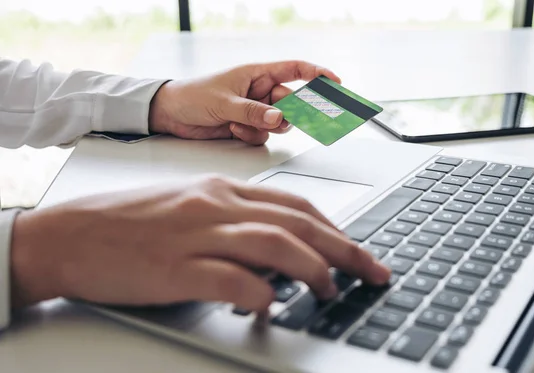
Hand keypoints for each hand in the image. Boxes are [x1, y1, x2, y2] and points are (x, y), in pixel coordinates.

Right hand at [11, 176, 388, 311]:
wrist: (69, 234)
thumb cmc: (128, 222)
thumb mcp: (189, 207)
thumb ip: (232, 220)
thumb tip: (276, 247)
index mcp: (221, 190)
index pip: (294, 204)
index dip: (334, 227)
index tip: (356, 248)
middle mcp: (216, 206)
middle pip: (298, 223)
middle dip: (345, 248)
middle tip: (374, 271)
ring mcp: (197, 235)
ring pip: (275, 244)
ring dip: (313, 268)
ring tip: (332, 290)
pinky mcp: (176, 269)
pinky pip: (232, 280)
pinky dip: (261, 294)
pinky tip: (272, 306)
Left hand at [148, 60, 340, 144]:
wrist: (171, 113)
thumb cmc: (193, 95)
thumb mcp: (224, 102)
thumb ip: (253, 112)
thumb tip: (278, 118)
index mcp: (257, 73)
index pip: (295, 70)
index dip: (317, 74)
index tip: (335, 82)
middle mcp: (260, 91)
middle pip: (292, 102)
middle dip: (290, 113)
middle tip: (287, 120)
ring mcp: (256, 110)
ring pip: (279, 123)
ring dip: (265, 127)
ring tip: (242, 124)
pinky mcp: (248, 126)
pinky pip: (264, 135)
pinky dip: (251, 136)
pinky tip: (232, 129)